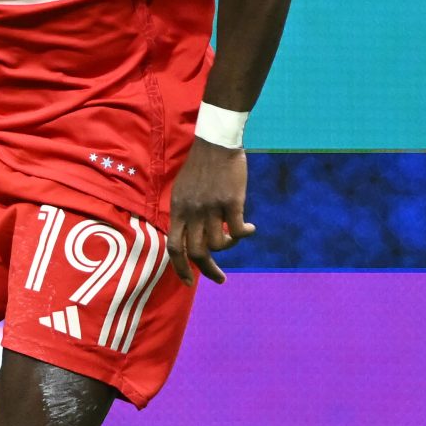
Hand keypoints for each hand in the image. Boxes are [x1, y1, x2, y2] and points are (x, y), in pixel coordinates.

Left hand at [167, 137, 253, 285]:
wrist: (216, 142)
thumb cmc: (202, 165)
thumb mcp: (183, 190)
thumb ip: (185, 213)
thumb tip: (192, 238)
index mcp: (178, 209)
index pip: (174, 247)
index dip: (180, 269)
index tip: (189, 283)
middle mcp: (192, 211)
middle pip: (197, 252)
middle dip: (208, 270)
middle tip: (220, 279)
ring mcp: (211, 207)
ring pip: (219, 243)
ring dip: (230, 245)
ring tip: (237, 236)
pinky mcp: (231, 202)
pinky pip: (237, 230)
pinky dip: (245, 234)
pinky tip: (251, 228)